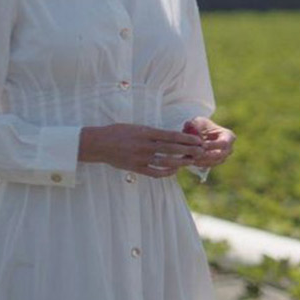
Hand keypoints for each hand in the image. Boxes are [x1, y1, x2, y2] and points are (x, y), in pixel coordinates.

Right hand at [79, 124, 204, 177]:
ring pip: (166, 161)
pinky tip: (174, 171)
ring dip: (180, 162)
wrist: (99, 144)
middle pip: (172, 148)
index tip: (197, 140)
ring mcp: (141, 158)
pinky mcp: (136, 168)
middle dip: (188, 150)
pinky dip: (166, 173)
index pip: (171, 135)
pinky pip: (155, 172)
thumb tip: (172, 136)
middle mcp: (145, 145)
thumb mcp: (137, 127)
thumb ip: (153, 132)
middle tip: (201, 151)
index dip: (186, 138)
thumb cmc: (118, 132)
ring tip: (191, 161)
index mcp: (146, 132)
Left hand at [183, 117, 235, 168]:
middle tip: (196, 154)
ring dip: (202, 161)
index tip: (202, 145)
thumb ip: (195, 125)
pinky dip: (200, 164)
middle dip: (207, 155)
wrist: (200, 133)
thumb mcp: (199, 122)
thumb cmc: (202, 125)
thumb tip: (190, 128)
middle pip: (220, 155)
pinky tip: (191, 160)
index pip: (223, 143)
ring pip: (214, 162)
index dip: (213, 145)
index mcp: (229, 136)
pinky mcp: (215, 163)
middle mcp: (229, 148)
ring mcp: (223, 157)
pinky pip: (208, 166)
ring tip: (191, 158)